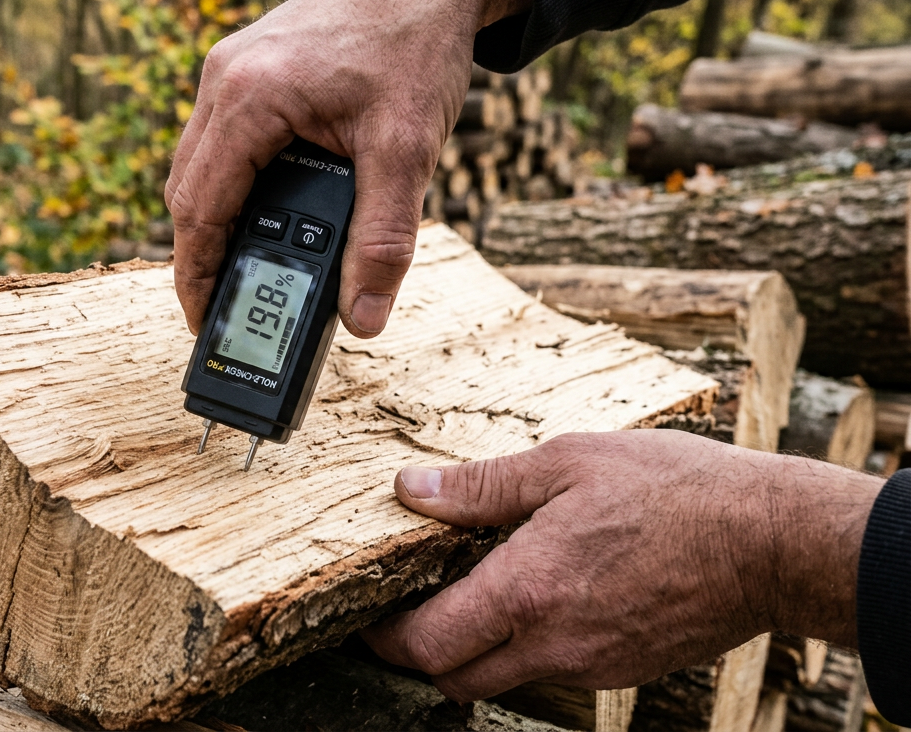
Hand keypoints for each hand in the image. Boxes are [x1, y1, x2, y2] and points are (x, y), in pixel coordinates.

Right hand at [165, 0, 528, 337]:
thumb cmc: (414, 42)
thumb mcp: (407, 149)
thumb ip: (384, 240)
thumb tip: (366, 316)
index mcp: (249, 98)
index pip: (198, 210)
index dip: (197, 275)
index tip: (206, 320)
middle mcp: (225, 80)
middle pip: (187, 191)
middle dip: (202, 255)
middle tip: (225, 306)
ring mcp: (230, 69)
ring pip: (200, 165)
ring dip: (216, 218)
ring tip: (244, 267)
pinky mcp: (247, 66)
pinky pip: (221, 140)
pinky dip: (233, 183)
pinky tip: (264, 211)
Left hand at [361, 430, 882, 699]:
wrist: (773, 543)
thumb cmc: (677, 492)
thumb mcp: (569, 463)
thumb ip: (482, 486)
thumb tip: (413, 490)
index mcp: (527, 591)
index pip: (427, 644)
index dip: (385, 638)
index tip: (369, 618)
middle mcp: (552, 643)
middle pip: (453, 679)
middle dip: (420, 654)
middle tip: (408, 612)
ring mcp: (591, 665)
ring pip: (502, 680)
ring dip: (474, 652)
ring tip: (473, 597)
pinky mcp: (622, 669)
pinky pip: (552, 673)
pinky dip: (526, 649)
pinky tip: (537, 600)